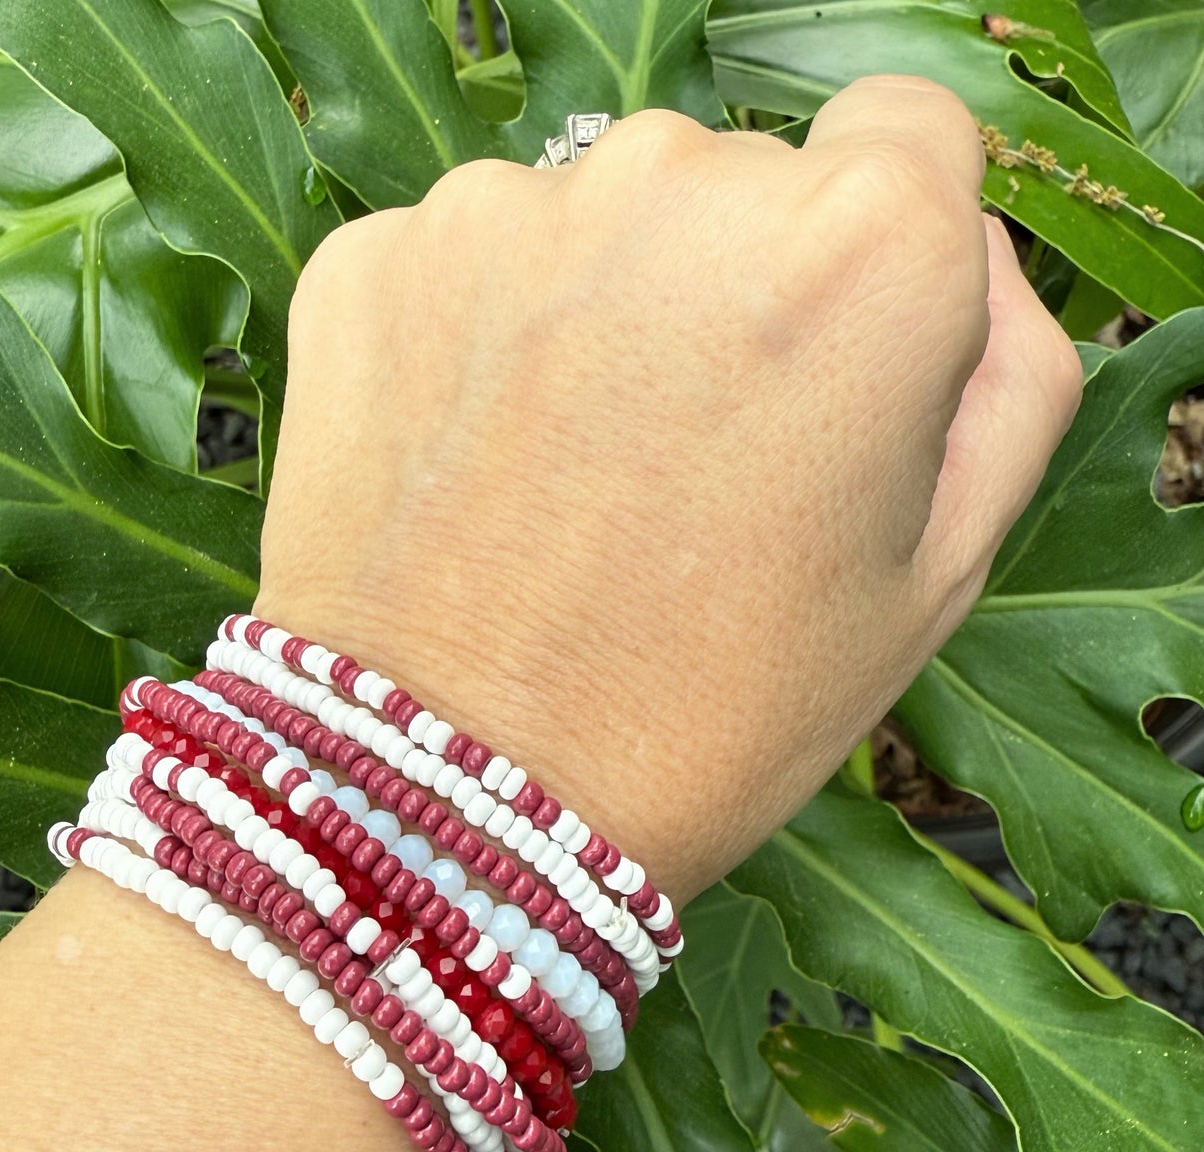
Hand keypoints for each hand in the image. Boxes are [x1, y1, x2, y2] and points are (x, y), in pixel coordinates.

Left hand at [257, 75, 1081, 900]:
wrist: (458, 797)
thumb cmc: (710, 712)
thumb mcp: (935, 575)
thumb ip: (1001, 380)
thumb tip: (958, 252)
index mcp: (860, 251)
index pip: (906, 133)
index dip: (878, 245)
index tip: (826, 346)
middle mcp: (679, 184)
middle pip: (738, 177)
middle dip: (731, 289)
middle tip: (687, 461)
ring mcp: (504, 214)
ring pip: (590, 216)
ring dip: (596, 310)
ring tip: (572, 480)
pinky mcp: (371, 262)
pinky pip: (464, 263)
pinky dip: (473, 336)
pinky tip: (476, 466)